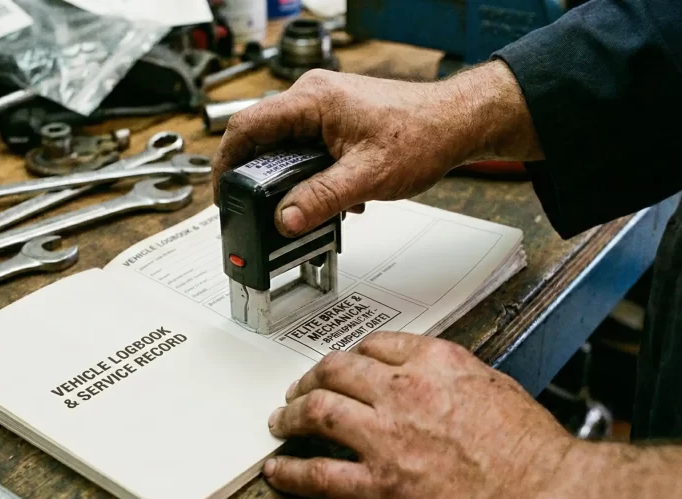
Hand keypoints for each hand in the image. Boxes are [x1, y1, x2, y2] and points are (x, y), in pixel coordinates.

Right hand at [212, 70, 469, 236]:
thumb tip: (285, 219)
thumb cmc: (423, 134)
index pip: (247, 127)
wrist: (458, 123)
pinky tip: (332, 197)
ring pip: (286, 146)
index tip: (223, 193)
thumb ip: (322, 199)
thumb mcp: (367, 177)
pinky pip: (307, 148)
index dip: (226, 162)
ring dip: (290, 180)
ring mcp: (325, 107)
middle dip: (259, 178)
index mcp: (312, 100)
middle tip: (258, 210)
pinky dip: (311, 175)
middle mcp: (313, 96)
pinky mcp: (337, 121)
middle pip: (262, 138)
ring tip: (302, 207)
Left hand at [264, 332, 576, 498]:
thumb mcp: (497, 391)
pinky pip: (319, 474)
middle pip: (337, 370)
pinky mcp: (378, 487)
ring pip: (318, 410)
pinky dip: (291, 472)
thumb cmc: (537, 455)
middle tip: (302, 387)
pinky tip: (280, 472)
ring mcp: (386, 438)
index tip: (345, 363)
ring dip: (292, 414)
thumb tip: (441, 389)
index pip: (376, 345)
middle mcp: (405, 392)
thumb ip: (458, 382)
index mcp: (437, 364)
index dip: (352, 355)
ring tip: (282, 420)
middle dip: (313, 377)